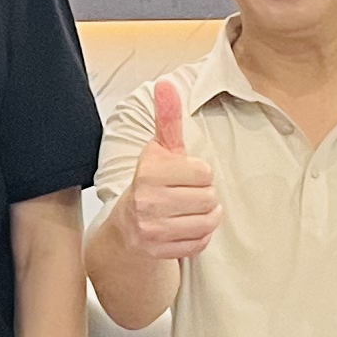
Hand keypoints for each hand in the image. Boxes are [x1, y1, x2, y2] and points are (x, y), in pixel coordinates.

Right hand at [122, 78, 219, 260]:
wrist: (127, 227)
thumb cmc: (151, 183)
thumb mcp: (160, 150)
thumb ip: (167, 118)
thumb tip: (166, 84)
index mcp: (148, 172)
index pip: (204, 173)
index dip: (199, 174)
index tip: (183, 177)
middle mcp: (147, 201)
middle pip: (209, 198)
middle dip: (203, 196)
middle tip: (185, 196)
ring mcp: (152, 229)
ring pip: (208, 221)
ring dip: (205, 217)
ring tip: (188, 212)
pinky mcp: (159, 251)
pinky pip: (200, 243)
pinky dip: (198, 236)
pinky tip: (184, 228)